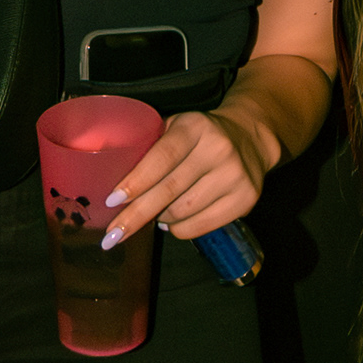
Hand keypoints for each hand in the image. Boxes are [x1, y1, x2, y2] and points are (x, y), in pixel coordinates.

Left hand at [100, 108, 267, 247]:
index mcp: (195, 127)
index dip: (136, 181)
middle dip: (136, 216)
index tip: (112, 201)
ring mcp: (234, 176)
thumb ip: (151, 147)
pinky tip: (173, 220)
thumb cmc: (200, 135)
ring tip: (155, 215)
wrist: (250, 137)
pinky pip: (200, 226)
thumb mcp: (177, 127)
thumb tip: (114, 185)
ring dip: (160, 219)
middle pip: (169, 191)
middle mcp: (218, 149)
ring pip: (183, 213)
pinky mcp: (246, 199)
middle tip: (112, 235)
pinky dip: (180, 228)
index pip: (162, 156)